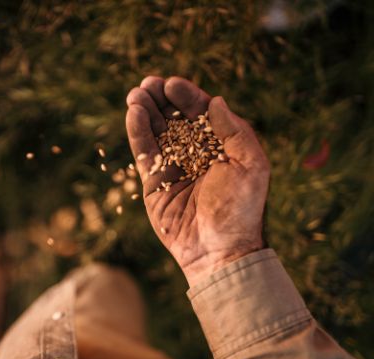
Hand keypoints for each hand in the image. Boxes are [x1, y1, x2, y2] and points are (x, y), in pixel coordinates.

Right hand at [125, 77, 269, 285]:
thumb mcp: (250, 165)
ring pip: (156, 131)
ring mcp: (173, 166)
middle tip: (148, 84)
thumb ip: (234, 131)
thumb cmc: (240, 209)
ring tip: (136, 94)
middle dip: (161, 99)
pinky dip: (137, 132)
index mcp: (221, 146)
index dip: (187, 96)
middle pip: (175, 117)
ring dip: (145, 110)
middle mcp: (196, 153)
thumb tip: (216, 100)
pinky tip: (133, 114)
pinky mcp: (154, 182)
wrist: (218, 249)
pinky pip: (144, 152)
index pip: (201, 113)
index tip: (172, 84)